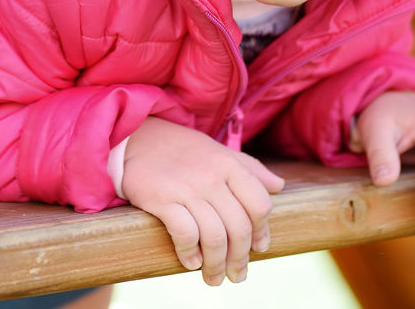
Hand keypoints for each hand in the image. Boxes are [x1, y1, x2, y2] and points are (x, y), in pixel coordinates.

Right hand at [120, 117, 283, 285]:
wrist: (136, 138)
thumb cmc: (181, 149)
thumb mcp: (218, 151)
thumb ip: (249, 168)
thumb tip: (278, 186)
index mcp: (229, 164)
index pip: (260, 204)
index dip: (262, 231)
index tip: (258, 248)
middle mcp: (211, 176)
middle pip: (239, 227)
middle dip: (240, 258)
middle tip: (236, 275)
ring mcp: (187, 188)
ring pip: (214, 236)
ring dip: (216, 265)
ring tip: (213, 278)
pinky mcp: (161, 198)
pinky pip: (185, 234)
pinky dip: (190, 254)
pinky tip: (191, 262)